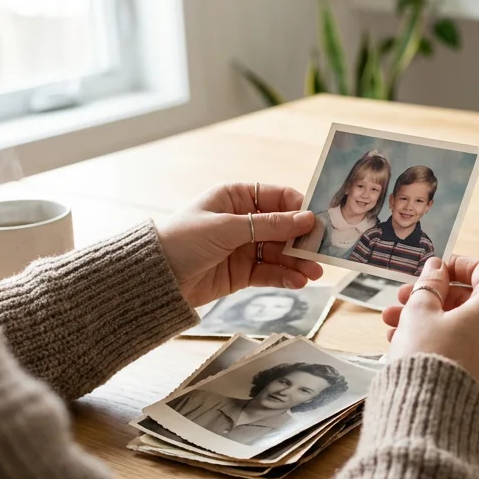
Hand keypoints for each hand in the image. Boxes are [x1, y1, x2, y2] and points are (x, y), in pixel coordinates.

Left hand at [155, 183, 323, 307]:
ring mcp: (243, 247)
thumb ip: (269, 225)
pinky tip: (298, 281)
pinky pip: (269, 272)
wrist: (156, 277)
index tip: (319, 221)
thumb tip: (306, 219)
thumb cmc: (183, 240)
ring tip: (315, 273)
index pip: (278, 198)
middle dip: (303, 241)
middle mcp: (243, 220)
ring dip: (298, 262)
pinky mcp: (242, 272)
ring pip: (279, 252)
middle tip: (323, 252)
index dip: (300, 209)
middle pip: (283, 228)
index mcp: (236, 197)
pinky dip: (284, 276)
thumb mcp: (227, 228)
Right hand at [381, 256, 478, 402]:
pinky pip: (471, 354)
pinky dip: (447, 345)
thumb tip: (437, 269)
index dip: (457, 265)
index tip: (435, 269)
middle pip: (472, 302)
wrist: (434, 417)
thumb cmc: (428, 357)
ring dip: (432, 322)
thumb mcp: (420, 312)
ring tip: (393, 328)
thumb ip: (430, 285)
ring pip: (467, 330)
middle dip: (434, 298)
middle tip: (402, 300)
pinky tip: (411, 349)